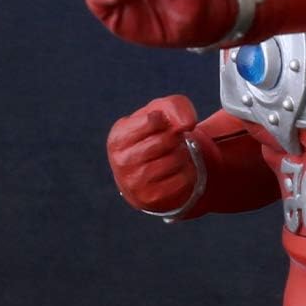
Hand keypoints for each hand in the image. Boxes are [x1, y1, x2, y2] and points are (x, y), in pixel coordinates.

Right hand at [107, 96, 200, 213]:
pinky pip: (183, 178)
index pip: (153, 120)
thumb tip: (187, 124)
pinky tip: (177, 169)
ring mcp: (135, 182)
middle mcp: (122, 162)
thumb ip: (174, 107)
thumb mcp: (160, 111)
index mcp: (118, 138)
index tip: (162, 123)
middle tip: (170, 139)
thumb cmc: (154, 134)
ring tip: (173, 153)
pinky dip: (187, 170)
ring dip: (182, 153)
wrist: (149, 170)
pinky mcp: (152, 198)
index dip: (166, 119)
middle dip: (175, 136)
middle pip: (166, 140)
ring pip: (175, 159)